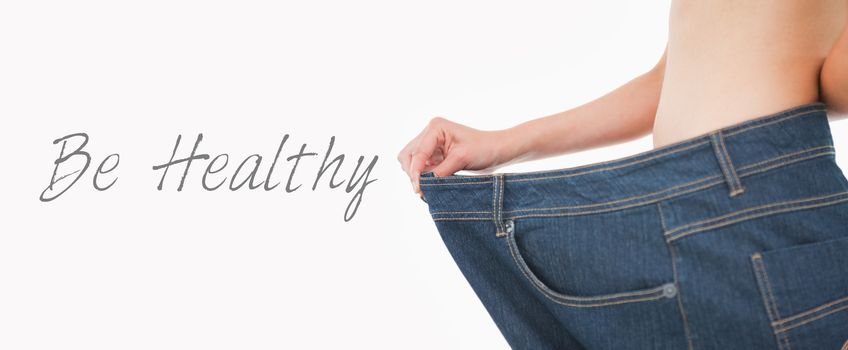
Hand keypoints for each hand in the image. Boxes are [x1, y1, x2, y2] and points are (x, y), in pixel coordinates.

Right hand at [398, 117, 512, 195]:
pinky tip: (433, 184)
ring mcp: (431, 143)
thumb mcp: (460, 159)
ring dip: (417, 175)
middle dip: (412, 173)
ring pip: (412, 162)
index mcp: (435, 127)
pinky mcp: (435, 154)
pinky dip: (424, 177)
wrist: (498, 150)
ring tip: (428, 187)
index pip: (417, 153)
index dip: (415, 172)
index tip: (418, 189)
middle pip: (408, 155)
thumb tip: (422, 187)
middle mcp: (430, 133)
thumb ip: (439, 172)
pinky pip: (422, 167)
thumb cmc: (484, 148)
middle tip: (421, 190)